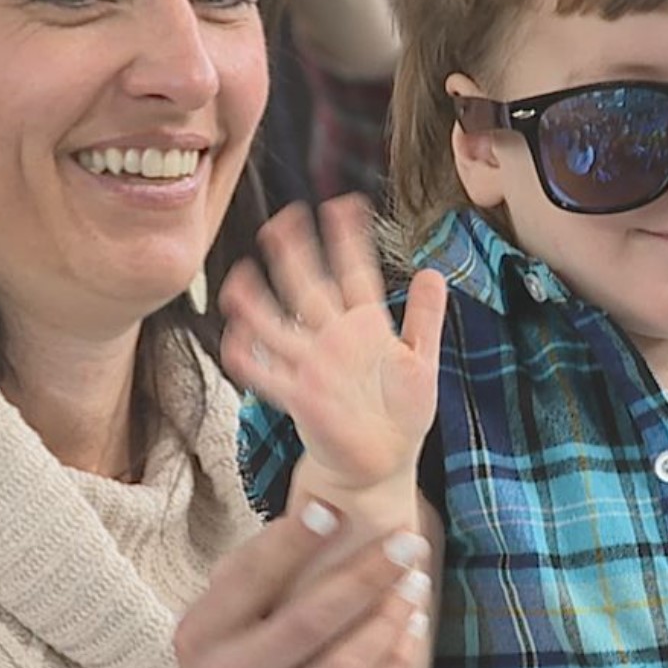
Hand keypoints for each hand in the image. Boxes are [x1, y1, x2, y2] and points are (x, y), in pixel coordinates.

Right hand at [161, 504, 432, 667]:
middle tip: (406, 543)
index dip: (294, 541)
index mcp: (200, 635)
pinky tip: (412, 630)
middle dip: (365, 576)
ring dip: (389, 620)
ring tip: (416, 584)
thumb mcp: (217, 620)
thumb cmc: (227, 666)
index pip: (249, 579)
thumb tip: (322, 507)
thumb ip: (256, 573)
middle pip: (307, 622)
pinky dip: (396, 664)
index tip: (336, 508)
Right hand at [220, 196, 447, 485]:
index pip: (355, 272)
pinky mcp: (301, 399)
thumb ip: (426, 317)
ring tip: (240, 276)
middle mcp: (334, 339)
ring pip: (279, 327)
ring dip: (258, 303)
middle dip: (296, 255)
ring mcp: (314, 367)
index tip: (345, 205)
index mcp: (366, 325)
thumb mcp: (423, 361)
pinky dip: (249, 358)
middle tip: (282, 220)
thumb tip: (434, 271)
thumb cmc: (402, 412)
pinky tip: (233, 338)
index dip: (349, 240)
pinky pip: (267, 375)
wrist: (383, 463)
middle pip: (309, 288)